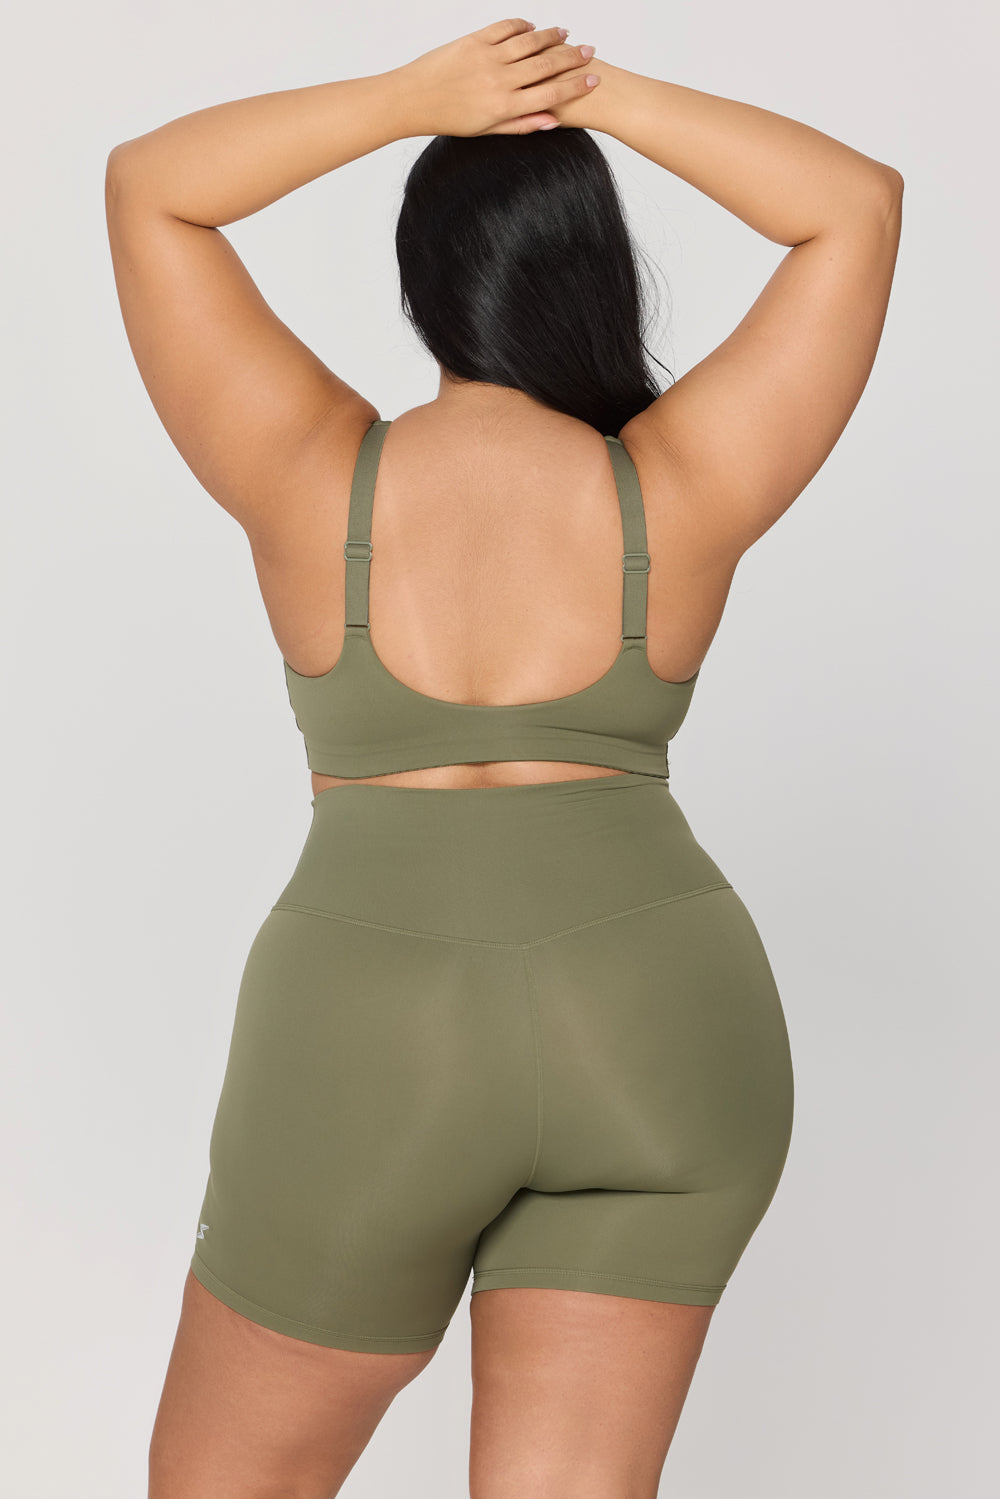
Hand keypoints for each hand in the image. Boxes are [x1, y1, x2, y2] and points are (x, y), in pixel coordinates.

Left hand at [394, 17, 600, 137]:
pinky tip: (532, 26)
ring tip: (566, 34)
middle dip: (572, 58)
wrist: (412, 100)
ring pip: (529, 43)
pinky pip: (505, 29)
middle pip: (546, 65)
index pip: (551, 94)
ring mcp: (487, 58)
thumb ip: (521, 124)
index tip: (594, 79)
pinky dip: (521, 26)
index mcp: (505, 107)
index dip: (576, 86)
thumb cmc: (450, 119)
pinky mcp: (474, 41)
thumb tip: (551, 121)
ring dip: (551, 36)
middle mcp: (499, 81)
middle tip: (589, 51)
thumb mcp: (487, 130)